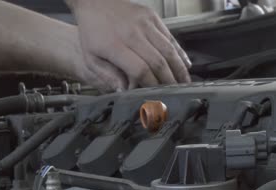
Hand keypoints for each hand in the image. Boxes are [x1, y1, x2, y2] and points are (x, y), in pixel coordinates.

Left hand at [67, 0, 191, 90]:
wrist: (95, 2)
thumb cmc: (92, 31)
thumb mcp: (90, 58)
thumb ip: (107, 76)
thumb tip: (123, 91)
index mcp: (115, 46)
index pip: (140, 70)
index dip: (150, 85)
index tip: (154, 94)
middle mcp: (132, 33)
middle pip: (158, 62)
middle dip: (168, 81)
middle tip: (175, 93)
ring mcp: (144, 23)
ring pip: (168, 50)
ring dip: (179, 69)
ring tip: (185, 82)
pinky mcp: (152, 17)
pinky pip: (170, 36)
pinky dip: (179, 52)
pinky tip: (185, 64)